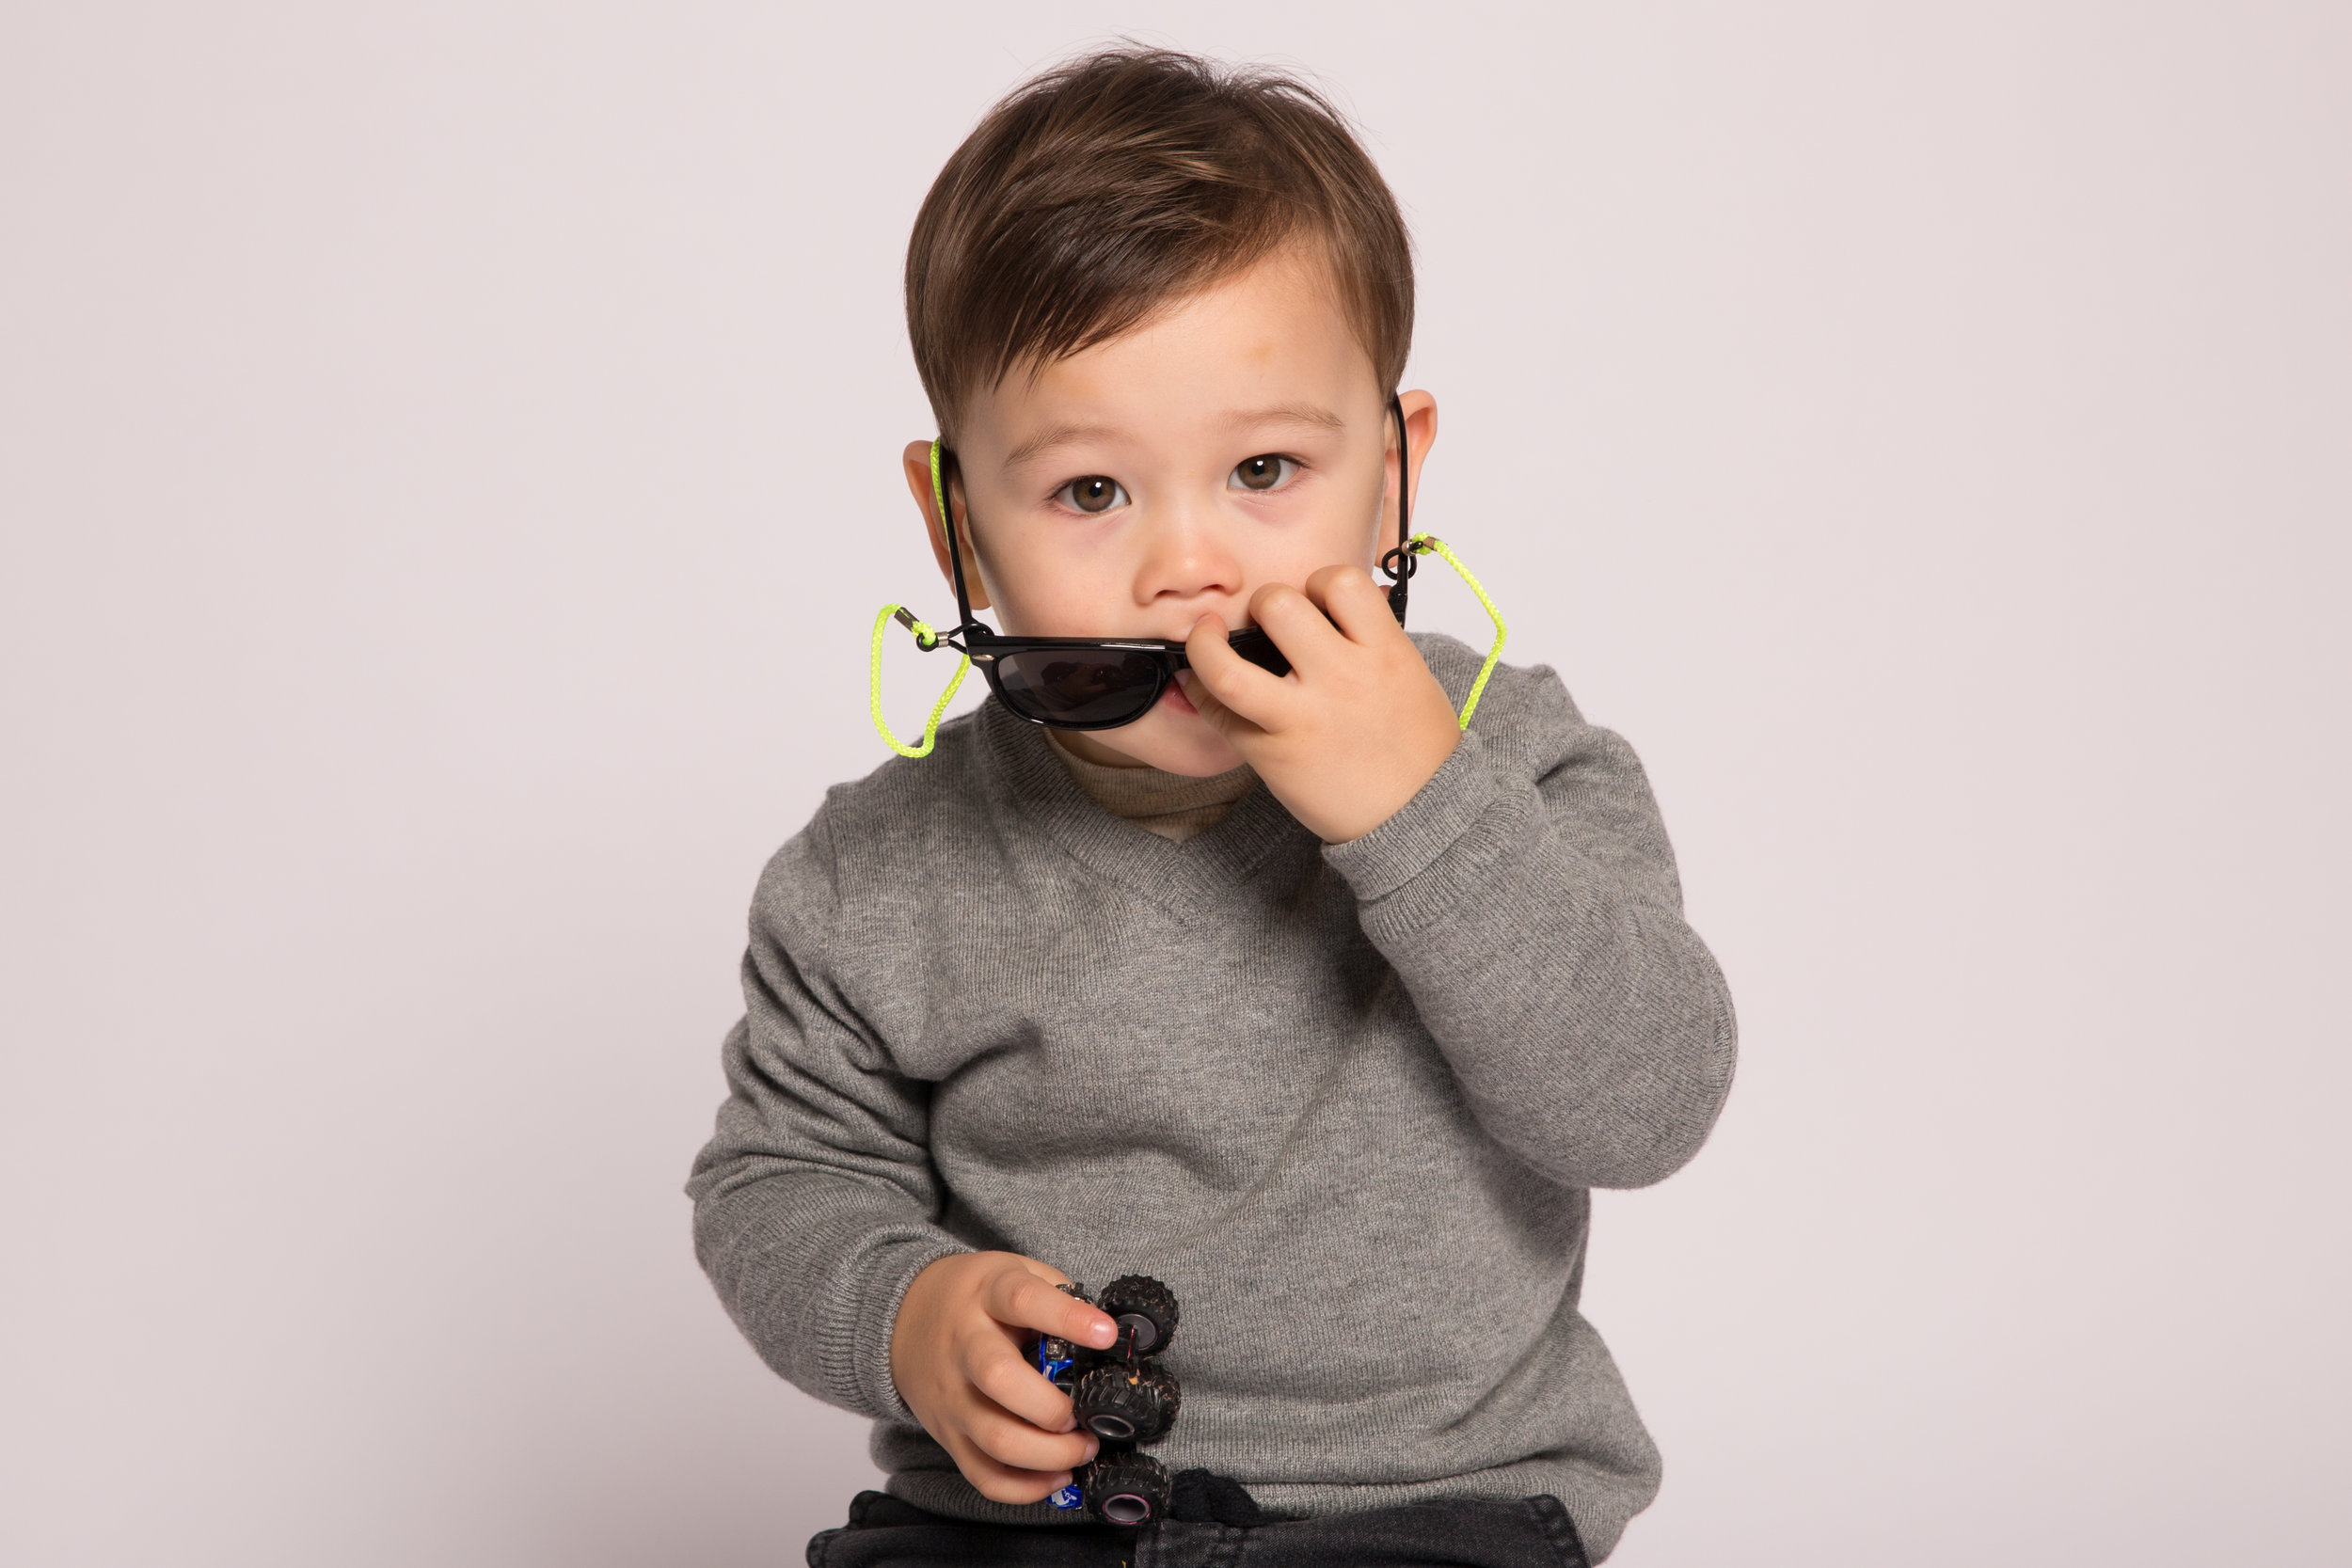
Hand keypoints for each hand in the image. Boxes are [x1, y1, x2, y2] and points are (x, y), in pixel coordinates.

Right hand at [888, 1251, 1119, 1503]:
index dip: (1067, 1318)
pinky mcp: (948, 1435)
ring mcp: (953, 1395)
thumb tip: (1107, 1335)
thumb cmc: (978, 1297)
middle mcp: (964, 1346)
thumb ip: (1058, 1295)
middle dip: (1052, 1407)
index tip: (1106, 1334)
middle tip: (1083, 1415)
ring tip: (1082, 1448)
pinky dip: (1024, 1488)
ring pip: (995, 1438)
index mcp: (987, 1295)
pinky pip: (983, 1475)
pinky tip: (1056, 1475)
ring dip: (1048, 1454)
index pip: (1023, 1301)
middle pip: (999, 1378)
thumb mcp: (1014, 1272)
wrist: (907, 1318)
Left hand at [1180, 564, 1460, 842]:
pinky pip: (1219, 712)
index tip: (1313, 598)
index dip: (1318, 582)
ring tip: (1206, 638)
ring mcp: (1303, 717)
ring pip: (1227, 665)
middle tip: (1264, 620)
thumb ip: (1373, 639)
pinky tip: (1202, 684)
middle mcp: (1341, 678)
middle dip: (1263, 603)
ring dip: (1206, 645)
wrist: (1420, 815)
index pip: (1340, 582)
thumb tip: (1333, 608)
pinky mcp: (1273, 753)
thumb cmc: (1418, 748)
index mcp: (1384, 652)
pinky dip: (1201, 691)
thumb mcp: (1411, 676)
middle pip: (1278, 606)